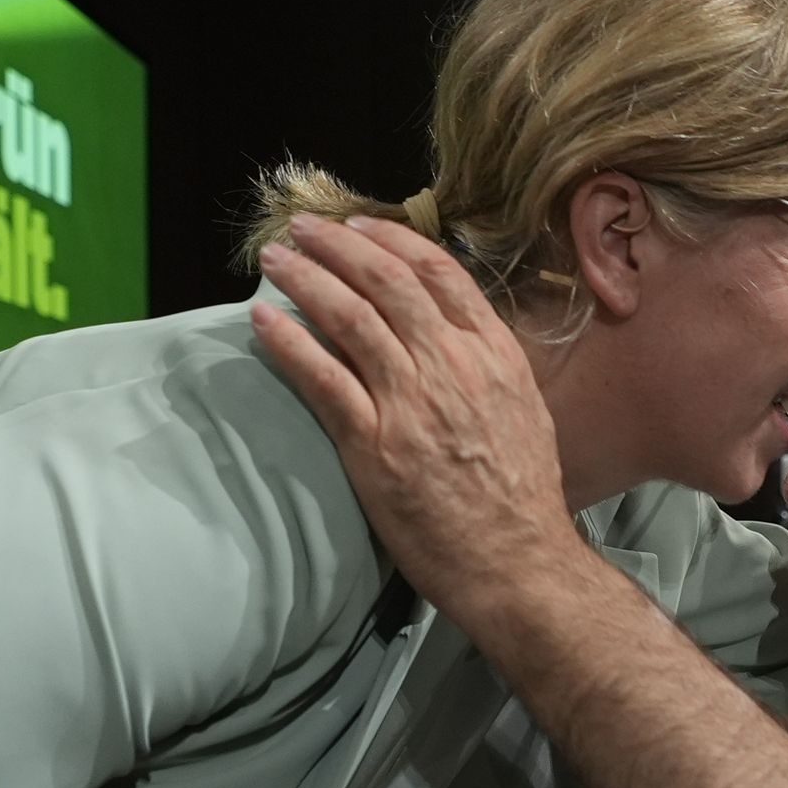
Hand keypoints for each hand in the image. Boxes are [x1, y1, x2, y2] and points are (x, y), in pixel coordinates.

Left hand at [251, 215, 591, 615]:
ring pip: (349, 317)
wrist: (517, 560)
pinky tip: (264, 321)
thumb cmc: (521, 495)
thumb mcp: (522, 408)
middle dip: (337, 245)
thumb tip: (444, 335)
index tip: (359, 226)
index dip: (391, 240)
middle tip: (304, 228)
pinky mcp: (374, 444)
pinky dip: (289, 342)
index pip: (438, 272)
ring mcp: (411, 402)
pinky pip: (322, 378)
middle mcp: (452, 365)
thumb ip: (484, 364)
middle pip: (386, 282)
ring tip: (275, 260)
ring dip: (305, 279)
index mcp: (493, 353)